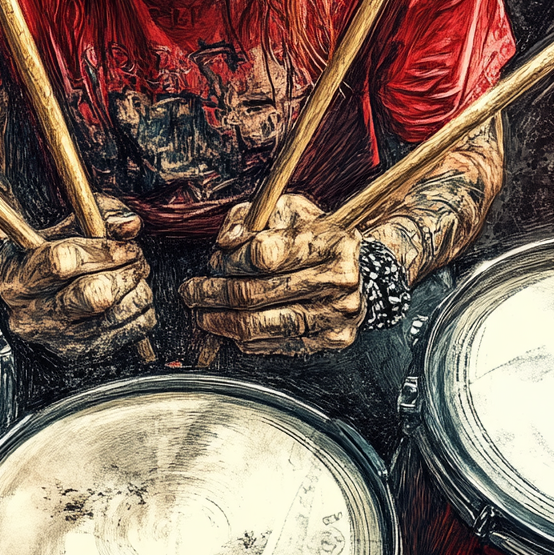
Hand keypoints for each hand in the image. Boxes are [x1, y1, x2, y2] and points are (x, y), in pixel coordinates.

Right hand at [0, 195, 154, 359]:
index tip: (124, 243)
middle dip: (125, 271)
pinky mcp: (81, 353)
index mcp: (19, 278)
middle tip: (136, 256)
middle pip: (93, 296)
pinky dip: (141, 309)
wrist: (28, 293)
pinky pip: (130, 331)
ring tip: (136, 272)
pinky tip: (134, 294)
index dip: (102, 250)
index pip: (62, 263)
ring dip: (138, 288)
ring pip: (116, 314)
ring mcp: (56, 339)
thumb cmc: (49, 251)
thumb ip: (99, 216)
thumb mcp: (65, 225)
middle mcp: (32, 315)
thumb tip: (130, 225)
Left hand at [180, 194, 365, 355]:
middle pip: (256, 293)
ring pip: (263, 325)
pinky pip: (279, 345)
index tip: (214, 261)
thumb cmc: (316, 235)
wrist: (362, 268)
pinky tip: (231, 329)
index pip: (263, 255)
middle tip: (191, 292)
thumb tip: (225, 242)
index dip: (229, 260)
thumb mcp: (286, 209)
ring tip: (203, 314)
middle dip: (213, 294)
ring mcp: (338, 313)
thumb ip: (248, 217)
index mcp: (330, 239)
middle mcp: (338, 278)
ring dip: (222, 322)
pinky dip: (248, 339)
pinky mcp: (334, 338)